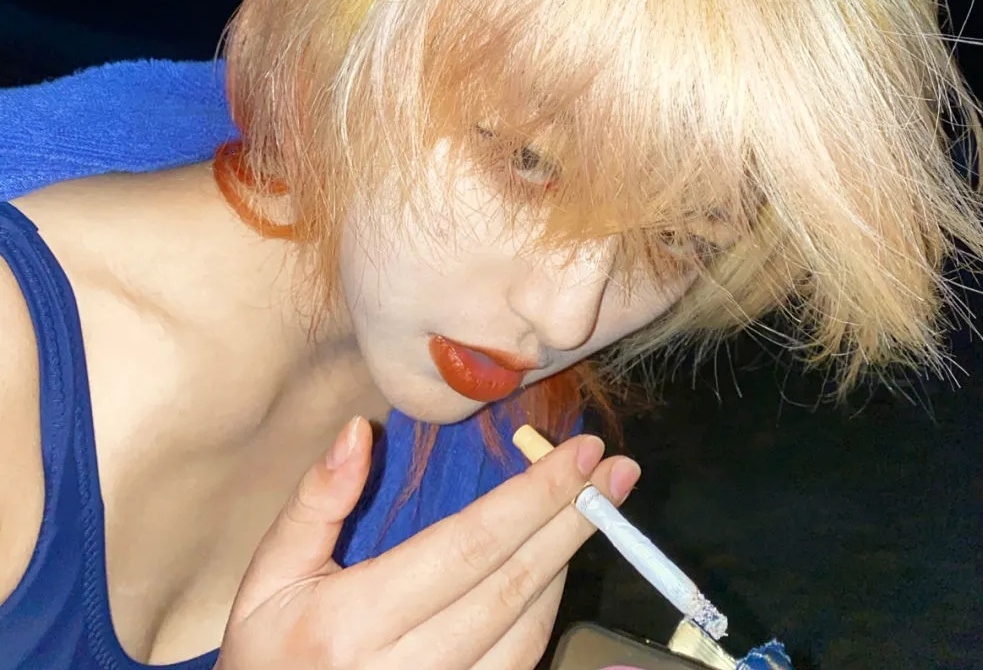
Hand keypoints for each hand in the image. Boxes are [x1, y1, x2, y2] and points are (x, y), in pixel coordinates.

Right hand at [215, 416, 640, 669]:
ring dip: (566, 563)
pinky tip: (556, 567)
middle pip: (513, 585)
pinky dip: (546, 610)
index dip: (534, 496)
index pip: (469, 546)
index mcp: (354, 622)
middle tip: (617, 470)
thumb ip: (315, 502)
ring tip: (590, 507)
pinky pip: (519, 664)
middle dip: (572, 519)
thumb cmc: (269, 652)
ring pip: (528, 630)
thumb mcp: (269, 575)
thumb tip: (359, 431)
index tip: (582, 452)